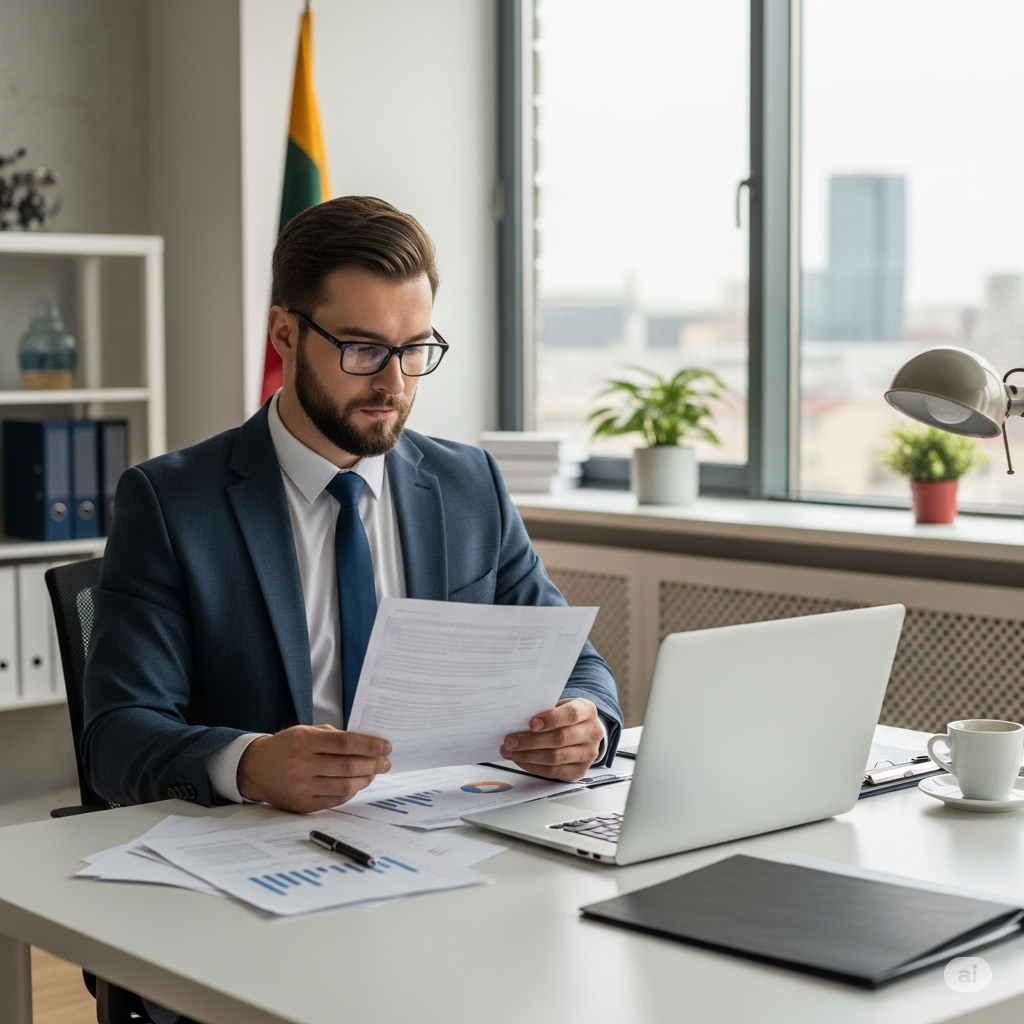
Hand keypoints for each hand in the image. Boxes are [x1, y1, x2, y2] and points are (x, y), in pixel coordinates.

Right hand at [237, 724, 391, 812]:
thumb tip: (365, 743)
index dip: (370, 745)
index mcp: (305, 742)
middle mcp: (302, 765)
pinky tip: (356, 784)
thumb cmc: (285, 746)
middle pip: (348, 766)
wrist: (255, 769)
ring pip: (344, 786)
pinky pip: (335, 800)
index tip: (386, 746)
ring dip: (365, 779)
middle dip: (373, 764)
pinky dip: (350, 792)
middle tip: (386, 762)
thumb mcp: (304, 731)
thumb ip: (332, 735)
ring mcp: (302, 787)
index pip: (345, 743)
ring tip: (373, 773)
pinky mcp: (302, 805)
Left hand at [499, 698, 602, 781]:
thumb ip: (544, 710)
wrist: (583, 732)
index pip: (571, 714)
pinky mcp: (580, 771)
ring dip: (528, 756)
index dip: (551, 719)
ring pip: (555, 758)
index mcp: (588, 710)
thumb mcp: (560, 706)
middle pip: (560, 738)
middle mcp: (592, 733)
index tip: (531, 723)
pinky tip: (520, 761)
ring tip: (510, 752)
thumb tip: (517, 720)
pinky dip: (533, 767)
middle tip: (510, 741)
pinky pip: (554, 772)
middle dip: (531, 741)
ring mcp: (588, 754)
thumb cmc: (565, 716)